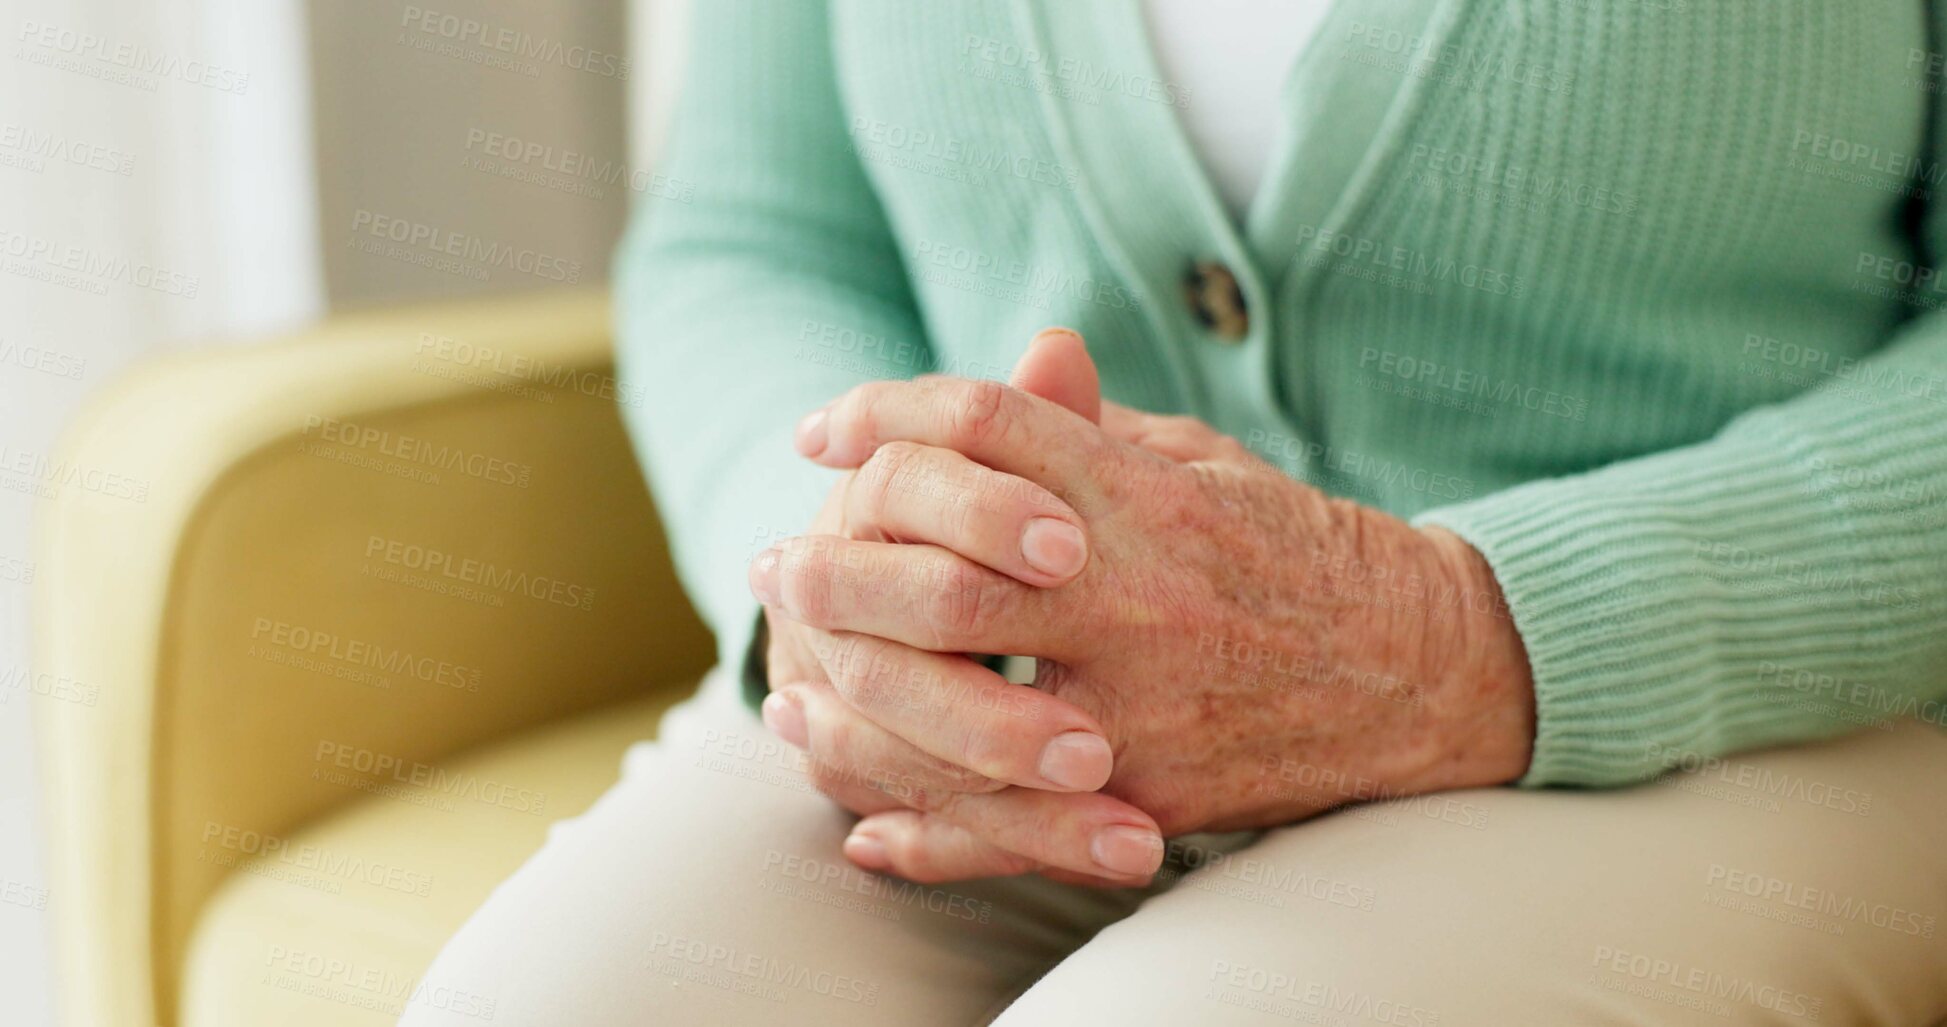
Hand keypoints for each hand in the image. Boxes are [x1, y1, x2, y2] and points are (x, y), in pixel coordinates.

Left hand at [763, 333, 1535, 880]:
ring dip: (855, 710)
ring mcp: (1145, 703)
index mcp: (1145, 495)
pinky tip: (866, 827)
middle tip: (776, 571)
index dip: (886, 414)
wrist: (1419, 668)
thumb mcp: (1199, 463)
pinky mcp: (1158, 793)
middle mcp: (1138, 594)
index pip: (987, 427)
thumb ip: (1096, 429)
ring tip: (786, 704)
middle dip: (840, 573)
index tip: (819, 431)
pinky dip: (934, 836)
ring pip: (962, 713)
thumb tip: (1020, 360)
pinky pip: (1022, 826)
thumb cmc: (1289, 548)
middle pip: (946, 576)